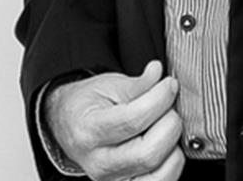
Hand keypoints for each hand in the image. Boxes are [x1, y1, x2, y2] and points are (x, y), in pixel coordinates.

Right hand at [44, 59, 184, 180]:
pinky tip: (167, 146)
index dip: (160, 98)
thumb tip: (158, 73)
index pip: (134, 120)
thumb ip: (138, 83)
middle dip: (170, 123)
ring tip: (166, 127)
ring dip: (173, 146)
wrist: (69, 127)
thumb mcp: (108, 85)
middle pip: (148, 153)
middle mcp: (99, 163)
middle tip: (169, 106)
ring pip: (159, 174)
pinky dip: (172, 165)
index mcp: (89, 131)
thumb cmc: (90, 104)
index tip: (169, 84)